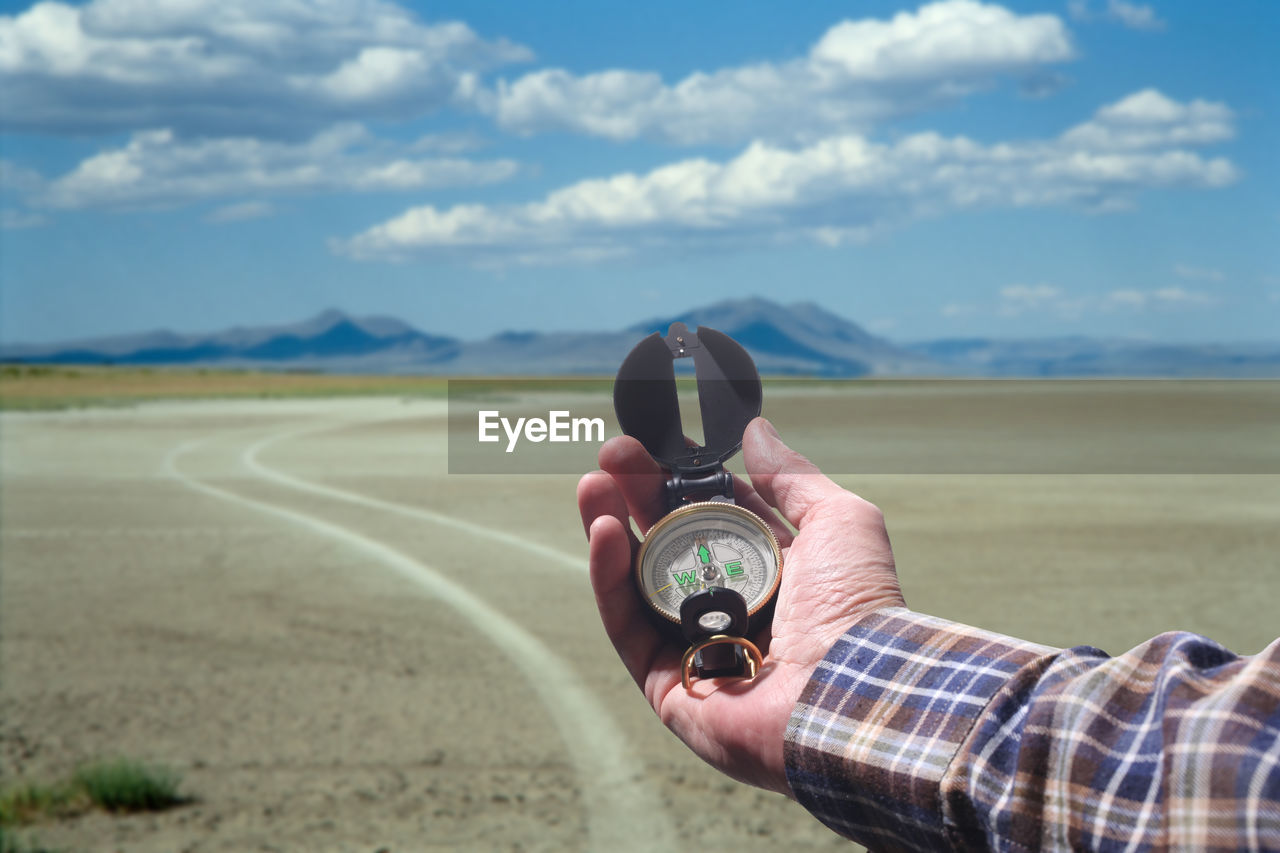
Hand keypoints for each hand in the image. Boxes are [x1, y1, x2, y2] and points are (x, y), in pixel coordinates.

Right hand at [577, 417, 902, 795]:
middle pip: (669, 546)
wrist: (849, 689)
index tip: (654, 445)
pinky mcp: (669, 686)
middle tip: (611, 455)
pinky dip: (609, 580)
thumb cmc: (856, 607)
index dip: (682, 481)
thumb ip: (791, 476)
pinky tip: (603, 533)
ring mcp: (698, 650)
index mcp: (775, 575)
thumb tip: (755, 431)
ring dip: (611, 531)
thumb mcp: (838, 520)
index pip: (714, 519)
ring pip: (639, 585)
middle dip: (637, 498)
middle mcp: (734, 611)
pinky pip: (628, 627)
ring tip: (591, 486)